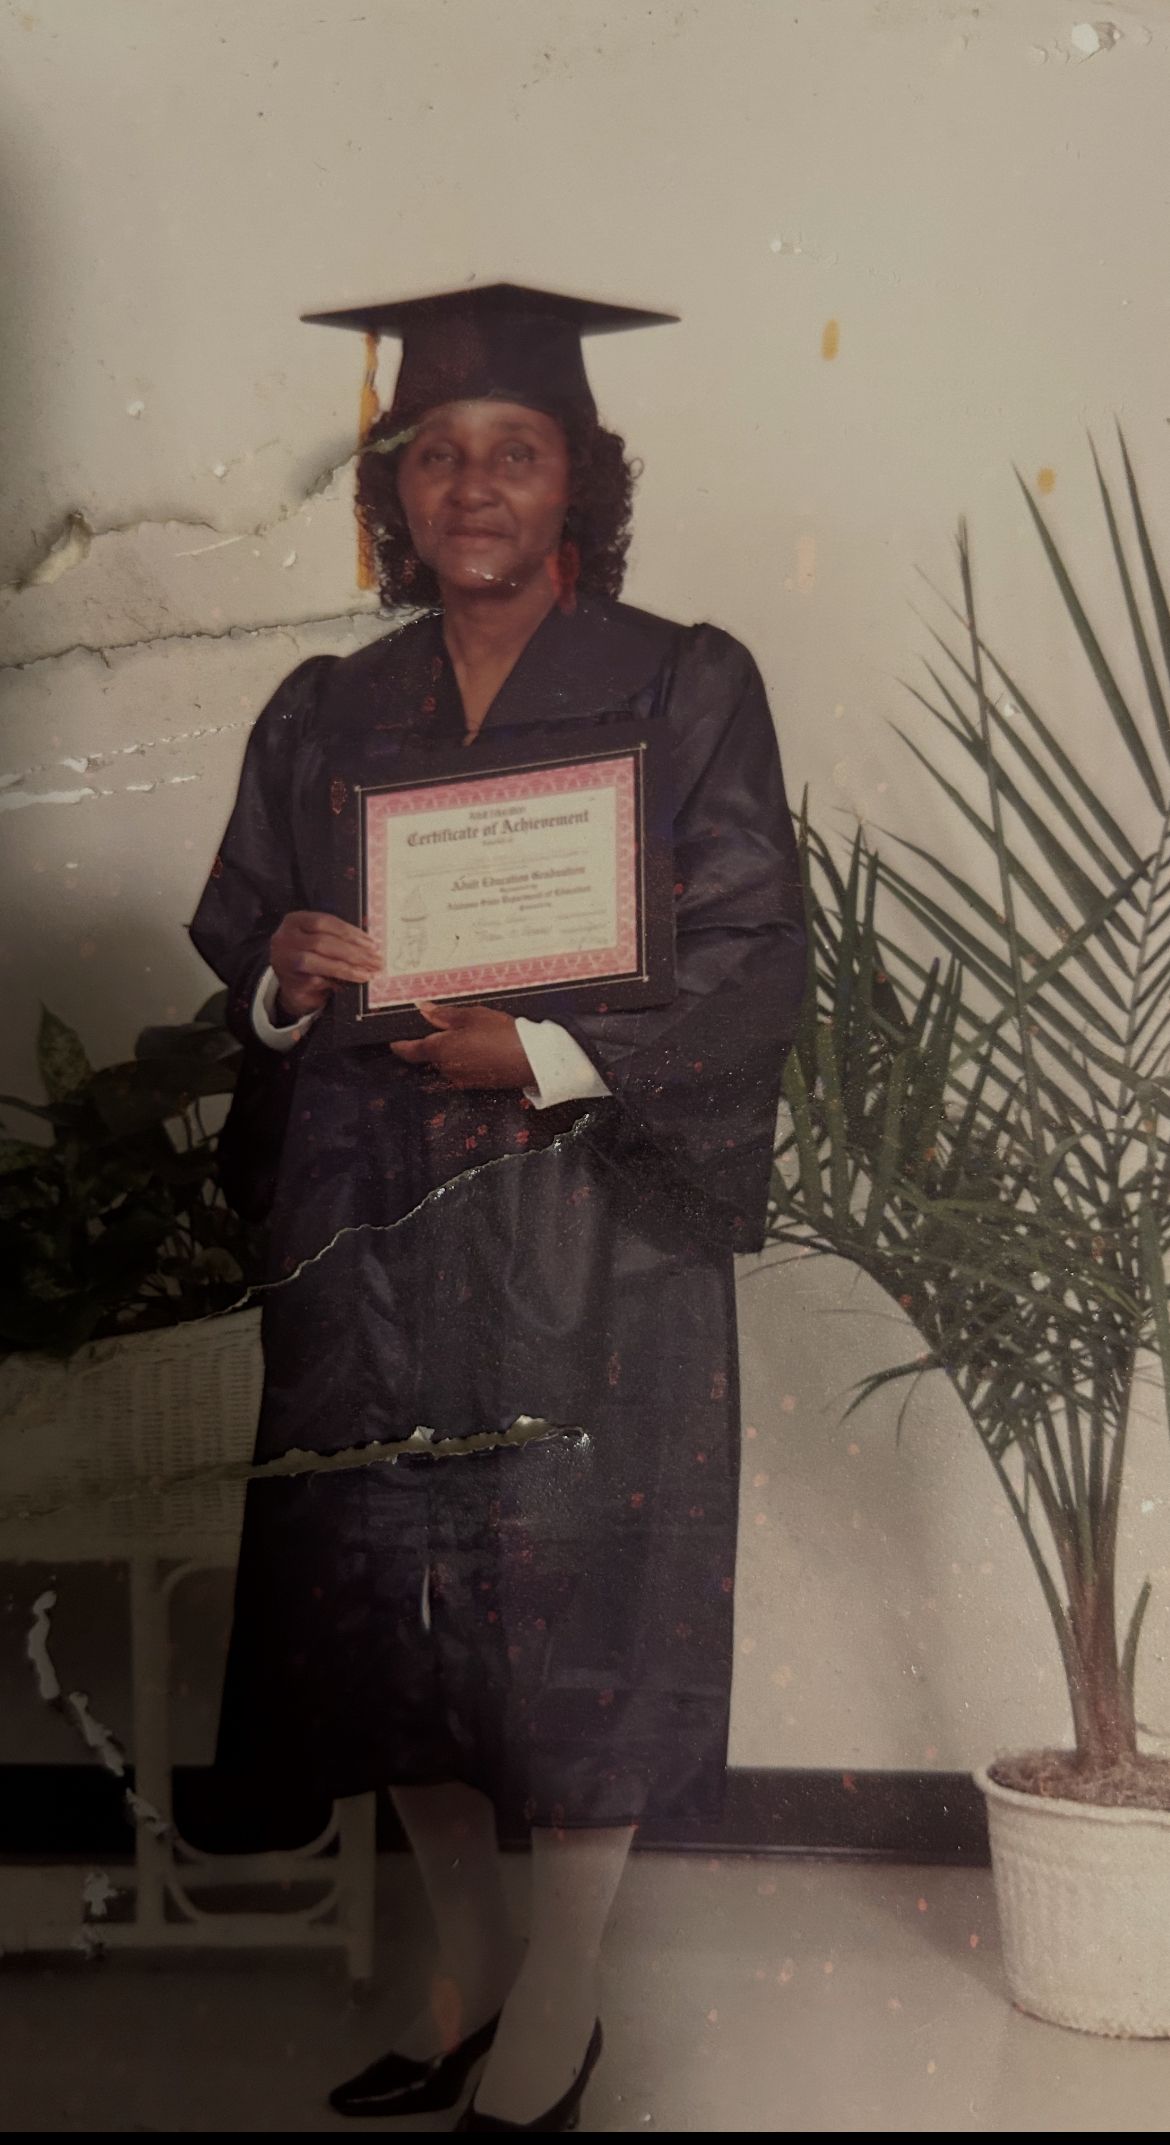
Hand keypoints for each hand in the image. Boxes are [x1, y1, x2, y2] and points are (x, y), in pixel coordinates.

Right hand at [269, 910, 379, 1018]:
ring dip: (348, 968)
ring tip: (368, 973)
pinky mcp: (290, 982)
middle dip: (354, 952)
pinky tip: (352, 982)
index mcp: (295, 921)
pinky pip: (317, 981)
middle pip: (323, 942)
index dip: (350, 932)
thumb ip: (340, 936)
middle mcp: (285, 938)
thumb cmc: (313, 956)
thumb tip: (370, 942)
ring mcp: (285, 961)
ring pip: (319, 962)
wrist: (293, 985)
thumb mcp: (322, 940)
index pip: (324, 921)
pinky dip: (337, 981)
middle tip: (375, 960)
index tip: (371, 943)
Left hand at [389, 1001, 534, 1088]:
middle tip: (452, 1024)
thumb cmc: (501, 1034)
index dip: (400, 1045)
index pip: (410, 1050)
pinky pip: (464, 1068)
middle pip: (432, 1054)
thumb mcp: (471, 1016)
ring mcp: (462, 1079)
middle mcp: (446, 1069)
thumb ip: (443, 1015)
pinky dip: (468, 1058)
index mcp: (439, 1051)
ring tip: (475, 1033)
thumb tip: (422, 1009)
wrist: (532, 1060)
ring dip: (454, 1049)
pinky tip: (485, 1046)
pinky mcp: (477, 1084)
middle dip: (437, 1041)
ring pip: (449, 1061)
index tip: (393, 1041)